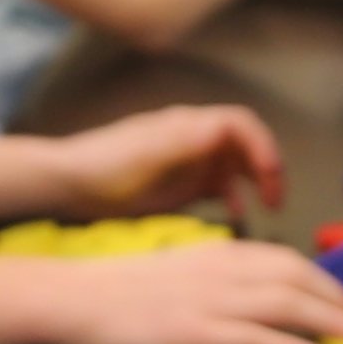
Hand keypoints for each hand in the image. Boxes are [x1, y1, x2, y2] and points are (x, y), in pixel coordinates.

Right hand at [42, 238, 342, 343]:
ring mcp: (209, 305)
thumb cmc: (118, 289)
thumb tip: (254, 294)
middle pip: (295, 279)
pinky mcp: (195, 336)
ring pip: (283, 306)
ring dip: (327, 321)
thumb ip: (217, 279)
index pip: (285, 260)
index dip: (323, 280)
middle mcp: (221, 273)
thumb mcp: (177, 271)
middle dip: (337, 300)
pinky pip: (252, 341)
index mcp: (217, 254)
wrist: (73, 298)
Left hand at [43, 100, 286, 220]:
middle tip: (275, 199)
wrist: (66, 182)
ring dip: (254, 183)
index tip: (270, 178)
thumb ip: (185, 140)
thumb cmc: (105, 167)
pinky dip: (233, 199)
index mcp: (189, 126)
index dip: (263, 147)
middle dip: (266, 167)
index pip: (242, 125)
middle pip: (245, 144)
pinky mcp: (179, 184)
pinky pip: (217, 186)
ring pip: (235, 166)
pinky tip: (234, 218)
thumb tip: (223, 128)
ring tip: (266, 208)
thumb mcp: (145, 156)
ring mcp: (187, 161)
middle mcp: (193, 139)